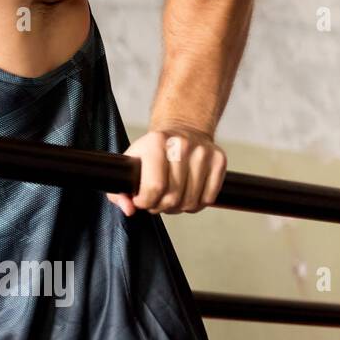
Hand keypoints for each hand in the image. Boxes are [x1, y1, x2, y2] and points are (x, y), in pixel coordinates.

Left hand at [107, 125, 226, 215]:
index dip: (145, 202)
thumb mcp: (131, 164)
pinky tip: (187, 195)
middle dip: (161, 207)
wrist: (182, 129)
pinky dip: (196, 204)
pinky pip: (209, 198)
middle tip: (156, 202)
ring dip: (178, 208)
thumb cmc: (153, 151)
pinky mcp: (219, 160)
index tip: (141, 200)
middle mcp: (181, 145)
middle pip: (173, 197)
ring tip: (171, 198)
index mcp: (156, 142)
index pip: (154, 187)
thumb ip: (120, 191)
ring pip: (191, 201)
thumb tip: (129, 209)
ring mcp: (203, 152)